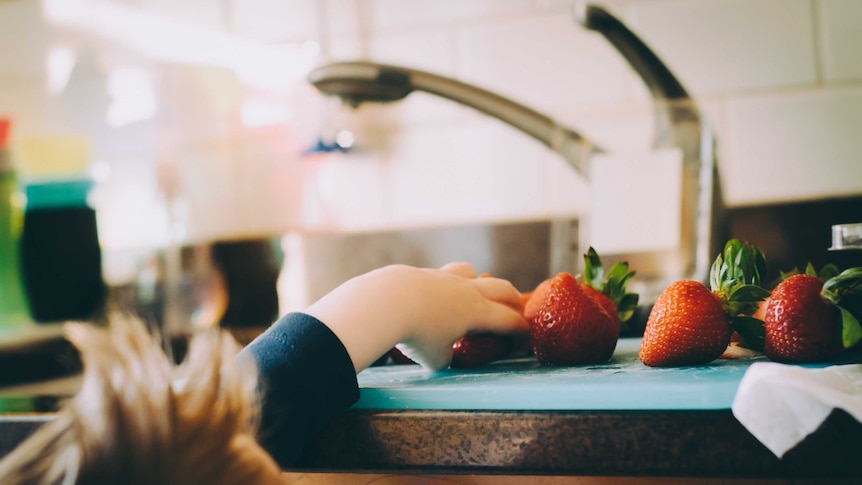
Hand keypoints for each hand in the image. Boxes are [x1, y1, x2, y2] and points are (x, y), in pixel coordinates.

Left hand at [305, 263, 527, 371]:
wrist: (386, 302)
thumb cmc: (416, 335)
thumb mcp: (435, 359)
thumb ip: (445, 357)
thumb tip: (443, 356)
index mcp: (477, 312)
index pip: (509, 320)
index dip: (521, 331)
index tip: (525, 338)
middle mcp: (466, 291)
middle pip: (501, 288)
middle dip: (512, 299)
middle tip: (516, 309)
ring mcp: (444, 278)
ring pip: (471, 272)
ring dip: (479, 282)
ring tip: (474, 293)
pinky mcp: (423, 273)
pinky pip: (442, 275)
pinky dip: (446, 285)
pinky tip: (434, 296)